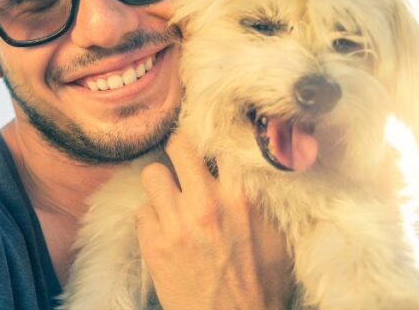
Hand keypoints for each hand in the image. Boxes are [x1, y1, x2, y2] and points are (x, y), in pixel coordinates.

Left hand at [136, 132, 292, 308]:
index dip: (211, 135)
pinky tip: (164, 229)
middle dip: (177, 145)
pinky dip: (151, 217)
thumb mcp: (277, 237)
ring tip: (169, 195)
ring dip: (160, 183)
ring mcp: (175, 223)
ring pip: (151, 173)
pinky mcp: (153, 244)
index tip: (207, 134)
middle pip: (177, 145)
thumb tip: (253, 168)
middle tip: (178, 152)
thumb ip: (261, 199)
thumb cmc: (261, 285)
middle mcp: (205, 204)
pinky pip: (141, 210)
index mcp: (241, 198)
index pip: (219, 142)